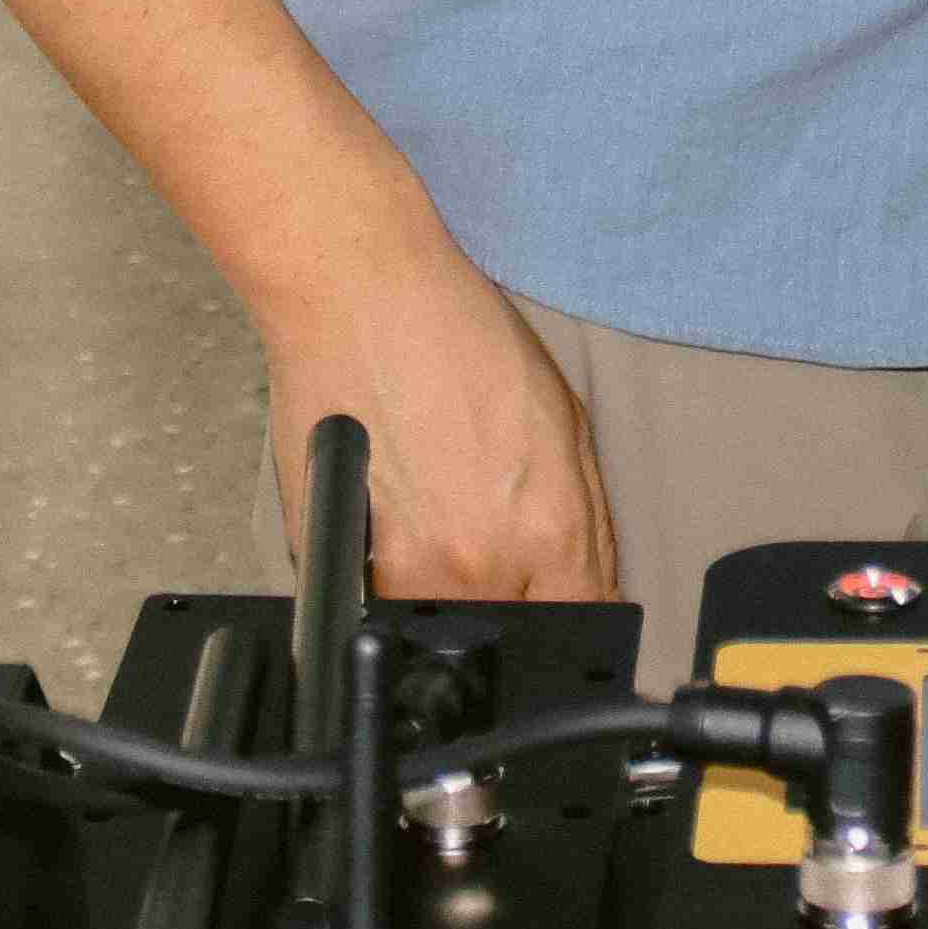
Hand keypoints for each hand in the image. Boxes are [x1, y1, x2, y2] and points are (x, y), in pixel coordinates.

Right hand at [266, 242, 618, 601]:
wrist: (360, 298)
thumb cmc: (456, 336)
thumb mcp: (565, 420)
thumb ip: (582, 513)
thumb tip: (589, 578)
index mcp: (548, 530)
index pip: (585, 619)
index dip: (580, 611)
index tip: (566, 598)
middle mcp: (480, 565)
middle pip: (515, 629)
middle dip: (515, 597)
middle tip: (492, 536)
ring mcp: (403, 570)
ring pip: (443, 624)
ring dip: (448, 589)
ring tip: (437, 515)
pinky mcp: (338, 561)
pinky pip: (377, 598)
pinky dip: (389, 570)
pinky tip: (394, 510)